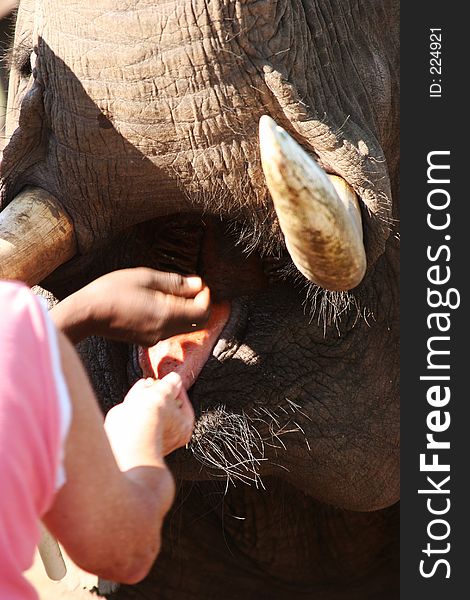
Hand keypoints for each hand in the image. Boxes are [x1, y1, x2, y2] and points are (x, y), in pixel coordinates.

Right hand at [51, 268, 210, 344]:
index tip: (198, 282)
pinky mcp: (145, 339)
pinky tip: (157, 300)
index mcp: (166, 315)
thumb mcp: (145, 278)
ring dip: (186, 309)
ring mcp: (154, 338)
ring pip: (184, 326)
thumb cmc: (111, 290)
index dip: (206, 296)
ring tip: (170, 290)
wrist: (85, 314)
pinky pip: (169, 329)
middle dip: (200, 304)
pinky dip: (173, 315)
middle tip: (190, 286)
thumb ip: (174, 282)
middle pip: (198, 323)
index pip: (203, 312)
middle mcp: (164, 331)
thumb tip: (197, 283)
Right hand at [104, 372, 194, 470]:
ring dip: (148, 395)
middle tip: (157, 382)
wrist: (128, 431)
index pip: (183, 402)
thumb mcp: (166, 390)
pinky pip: (139, 413)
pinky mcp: (136, 432)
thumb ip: (172, 382)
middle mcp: (170, 434)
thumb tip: (175, 378)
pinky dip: (138, 402)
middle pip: (167, 406)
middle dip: (160, 391)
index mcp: (184, 426)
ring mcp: (152, 434)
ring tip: (146, 384)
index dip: (176, 388)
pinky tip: (137, 392)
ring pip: (152, 410)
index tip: (170, 380)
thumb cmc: (153, 415)